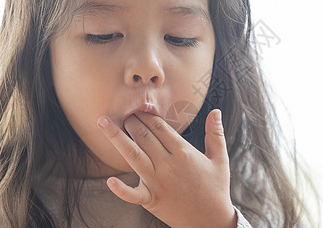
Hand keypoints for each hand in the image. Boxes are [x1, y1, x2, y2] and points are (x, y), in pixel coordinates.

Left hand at [97, 109, 236, 227]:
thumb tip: (215, 111)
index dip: (147, 115)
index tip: (138, 106)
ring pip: (132, 155)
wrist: (211, 220)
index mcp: (183, 152)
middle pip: (143, 136)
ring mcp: (157, 182)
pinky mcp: (151, 199)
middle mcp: (167, 164)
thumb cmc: (217, 188)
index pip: (159, 127)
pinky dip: (120, 189)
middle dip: (131, 122)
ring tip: (102, 122)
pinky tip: (110, 181)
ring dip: (116, 138)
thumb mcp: (220, 159)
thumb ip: (215, 133)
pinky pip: (132, 194)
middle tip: (123, 112)